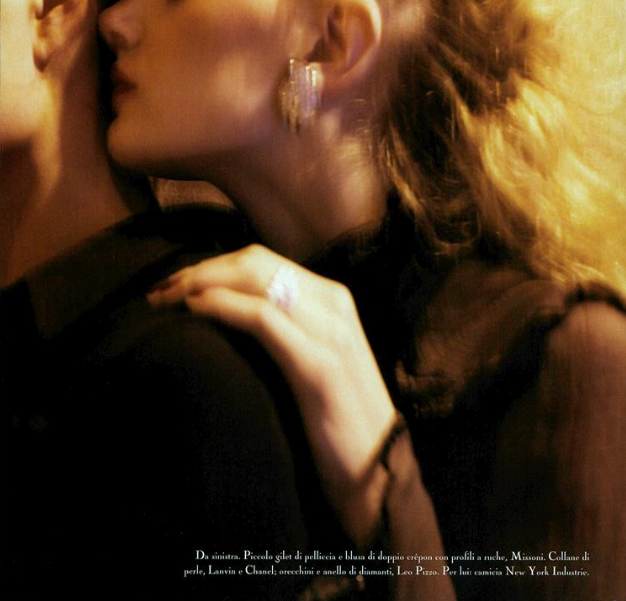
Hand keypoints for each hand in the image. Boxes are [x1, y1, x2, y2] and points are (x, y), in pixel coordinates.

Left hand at [148, 244, 396, 544]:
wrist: (378, 469)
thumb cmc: (337, 420)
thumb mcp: (313, 360)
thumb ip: (286, 330)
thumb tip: (229, 313)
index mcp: (333, 299)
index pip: (262, 261)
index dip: (212, 266)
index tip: (173, 284)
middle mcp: (334, 304)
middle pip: (254, 263)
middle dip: (200, 270)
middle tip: (159, 291)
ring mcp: (330, 331)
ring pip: (255, 278)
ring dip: (201, 282)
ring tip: (166, 300)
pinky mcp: (319, 365)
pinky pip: (262, 318)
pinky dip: (222, 307)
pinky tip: (194, 311)